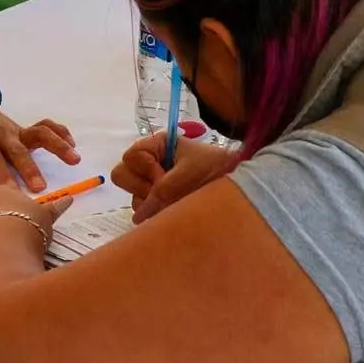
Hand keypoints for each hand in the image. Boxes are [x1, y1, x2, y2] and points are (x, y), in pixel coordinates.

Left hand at [0, 80, 79, 191]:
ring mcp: (16, 131)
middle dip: (29, 168)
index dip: (2, 176)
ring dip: (57, 145)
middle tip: (40, 187)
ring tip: (74, 158)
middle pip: (18, 151)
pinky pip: (45, 126)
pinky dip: (60, 132)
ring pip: (39, 134)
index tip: (12, 193)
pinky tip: (73, 144)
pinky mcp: (25, 129)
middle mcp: (2, 134)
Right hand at [109, 133, 232, 223]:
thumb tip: (139, 217)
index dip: (144, 168)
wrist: (240, 186)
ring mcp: (153, 184)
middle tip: (164, 192)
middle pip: (122, 174)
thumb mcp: (190, 174)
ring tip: (174, 202)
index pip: (131, 156)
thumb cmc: (215, 170)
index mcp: (157, 146)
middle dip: (141, 186)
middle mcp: (151, 163)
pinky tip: (172, 210)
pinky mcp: (159, 203)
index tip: (163, 176)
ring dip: (149, 202)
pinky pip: (142, 211)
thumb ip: (163, 191)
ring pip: (133, 196)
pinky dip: (153, 213)